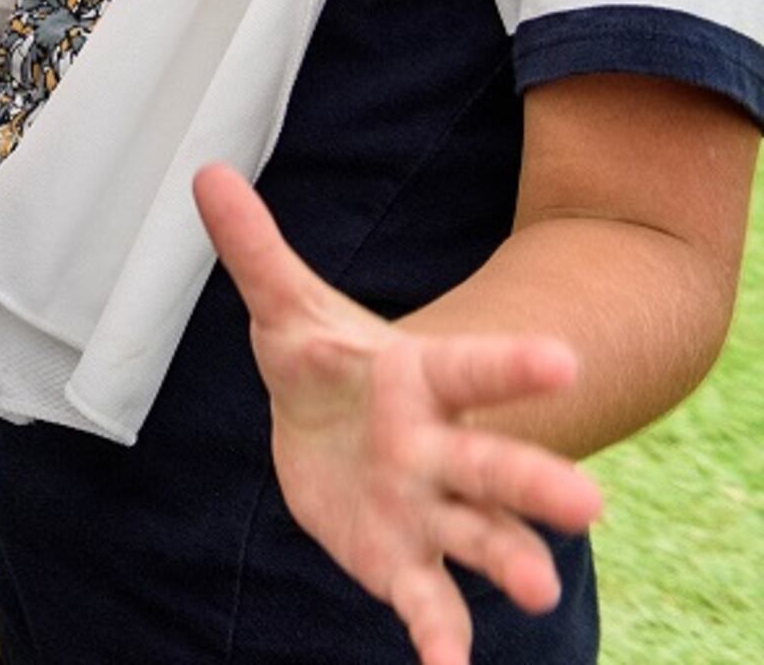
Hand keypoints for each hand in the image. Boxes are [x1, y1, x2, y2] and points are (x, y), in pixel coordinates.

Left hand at [197, 165, 600, 664]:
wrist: (336, 431)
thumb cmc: (326, 366)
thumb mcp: (286, 309)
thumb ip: (255, 250)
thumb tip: (206, 173)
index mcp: (422, 381)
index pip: (474, 367)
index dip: (515, 364)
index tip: (562, 361)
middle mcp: (442, 449)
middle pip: (497, 466)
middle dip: (537, 484)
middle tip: (586, 506)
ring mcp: (432, 510)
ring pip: (483, 537)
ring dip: (511, 562)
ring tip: (536, 588)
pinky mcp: (405, 560)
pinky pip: (430, 601)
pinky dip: (441, 635)